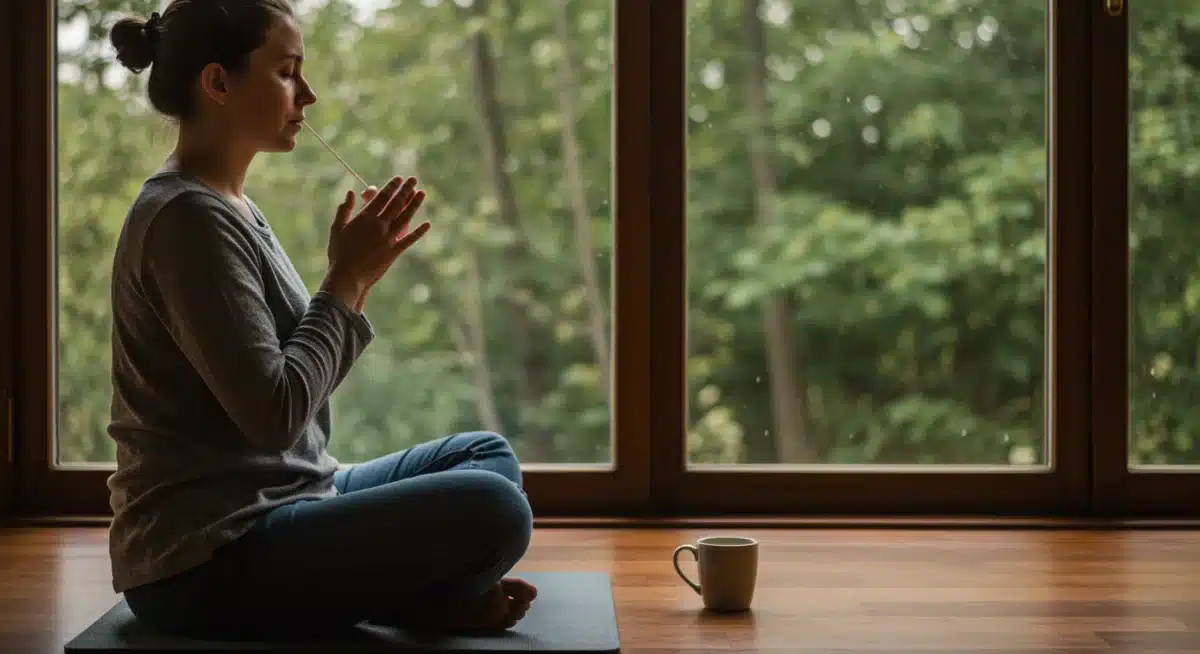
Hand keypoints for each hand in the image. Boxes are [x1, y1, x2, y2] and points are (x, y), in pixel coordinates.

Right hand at [323, 176, 430, 310]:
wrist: (347, 277)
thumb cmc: (339, 253)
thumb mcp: (337, 228)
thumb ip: (344, 209)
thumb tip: (351, 192)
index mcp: (365, 218)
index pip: (381, 197)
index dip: (391, 186)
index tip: (398, 179)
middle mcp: (379, 225)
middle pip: (396, 203)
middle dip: (406, 190)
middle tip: (413, 179)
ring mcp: (388, 238)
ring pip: (405, 217)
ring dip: (415, 204)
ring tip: (422, 193)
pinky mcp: (394, 252)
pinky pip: (409, 239)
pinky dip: (419, 231)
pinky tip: (427, 224)